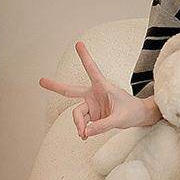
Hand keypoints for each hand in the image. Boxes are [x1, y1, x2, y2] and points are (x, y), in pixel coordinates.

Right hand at [39, 41, 155, 138]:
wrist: (138, 117)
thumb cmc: (132, 112)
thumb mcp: (120, 119)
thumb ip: (103, 126)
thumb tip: (85, 132)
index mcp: (103, 87)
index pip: (92, 70)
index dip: (85, 57)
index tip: (78, 43)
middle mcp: (94, 94)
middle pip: (71, 91)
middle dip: (55, 86)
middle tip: (40, 81)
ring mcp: (91, 105)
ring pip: (77, 115)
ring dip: (79, 125)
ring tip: (83, 134)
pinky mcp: (92, 115)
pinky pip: (82, 123)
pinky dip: (83, 130)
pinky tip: (85, 136)